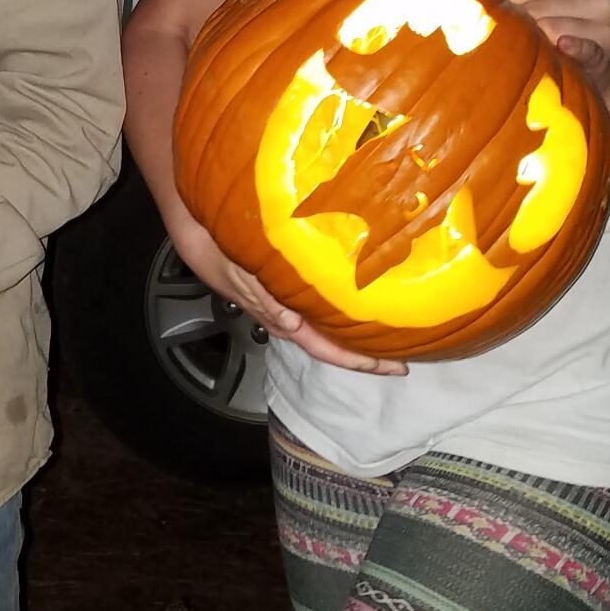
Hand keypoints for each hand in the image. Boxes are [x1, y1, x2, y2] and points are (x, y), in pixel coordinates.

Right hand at [169, 217, 407, 377]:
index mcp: (284, 322)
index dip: (358, 361)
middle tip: (404, 357)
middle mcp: (293, 321)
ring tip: (392, 334)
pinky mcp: (293, 295)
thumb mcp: (244, 278)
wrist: (205, 243)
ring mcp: (294, 309)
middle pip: (336, 346)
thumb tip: (292, 324)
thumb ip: (267, 302)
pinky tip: (363, 305)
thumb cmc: (226, 259)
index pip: (326, 349)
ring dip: (359, 334)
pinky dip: (346, 314)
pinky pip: (325, 311)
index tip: (391, 367)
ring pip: (332, 330)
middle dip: (368, 354)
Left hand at [504, 0, 609, 97]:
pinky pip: (584, 48)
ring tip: (525, 49)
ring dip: (533, 39)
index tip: (494, 9)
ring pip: (552, 27)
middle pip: (541, 7)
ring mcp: (606, 28)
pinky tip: (561, 46)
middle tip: (506, 35)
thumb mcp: (554, 7)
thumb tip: (492, 0)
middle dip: (520, 20)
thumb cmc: (569, 32)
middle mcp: (602, 0)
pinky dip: (572, 46)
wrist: (601, 70)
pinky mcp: (603, 55)